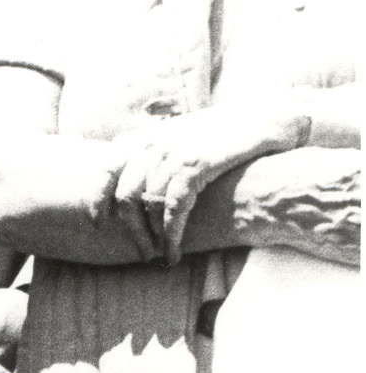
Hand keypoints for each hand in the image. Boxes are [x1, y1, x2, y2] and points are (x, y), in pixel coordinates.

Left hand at [111, 107, 306, 258]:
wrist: (273, 117)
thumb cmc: (229, 133)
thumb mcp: (185, 134)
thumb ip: (158, 152)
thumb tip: (136, 182)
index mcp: (148, 135)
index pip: (107, 168)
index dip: (98, 198)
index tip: (99, 222)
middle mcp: (157, 141)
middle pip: (125, 194)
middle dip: (130, 229)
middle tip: (142, 251)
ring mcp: (177, 151)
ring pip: (148, 205)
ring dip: (152, 237)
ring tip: (161, 255)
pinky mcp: (198, 163)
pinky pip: (173, 207)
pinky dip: (171, 234)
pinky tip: (174, 251)